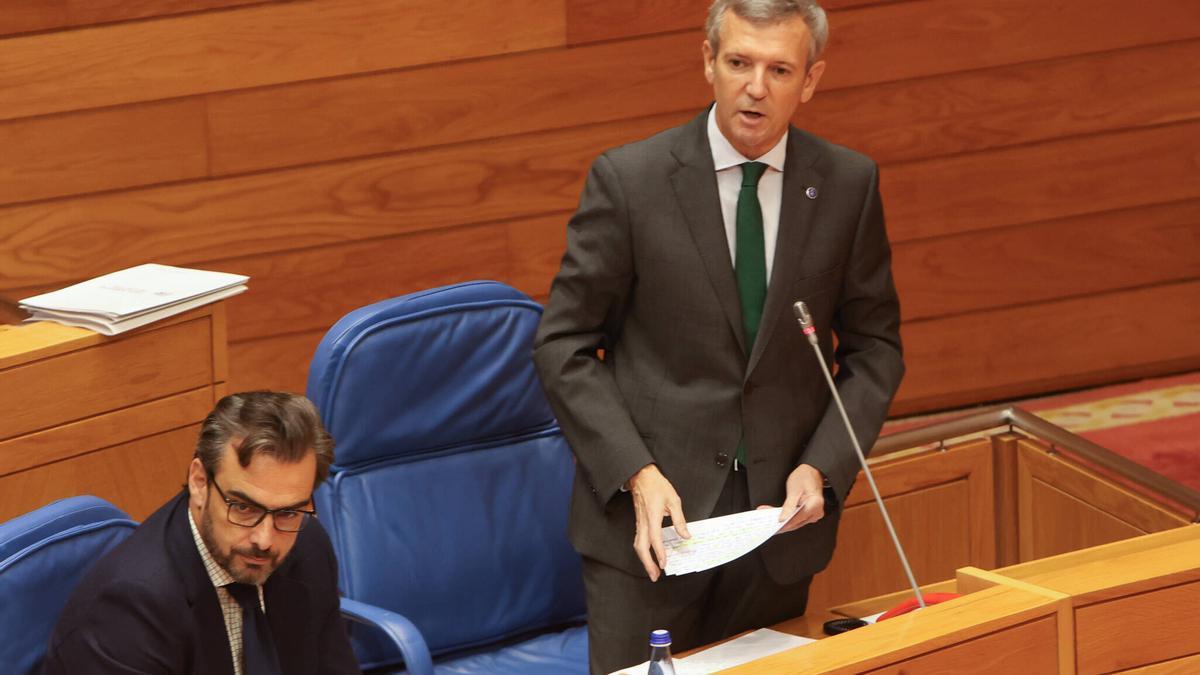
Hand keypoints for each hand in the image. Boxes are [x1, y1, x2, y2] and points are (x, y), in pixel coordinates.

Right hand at [627, 464, 688, 581]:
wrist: (641, 476)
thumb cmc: (657, 486)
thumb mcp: (674, 500)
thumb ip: (679, 519)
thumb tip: (685, 535)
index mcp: (653, 516)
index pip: (655, 538)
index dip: (659, 552)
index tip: (664, 563)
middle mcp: (644, 522)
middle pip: (641, 547)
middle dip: (647, 563)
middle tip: (655, 575)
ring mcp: (640, 523)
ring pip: (638, 545)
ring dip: (644, 559)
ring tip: (652, 569)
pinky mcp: (639, 522)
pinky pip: (638, 540)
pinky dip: (643, 551)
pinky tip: (649, 555)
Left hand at [758, 464, 825, 533]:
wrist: (811, 471)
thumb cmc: (804, 477)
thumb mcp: (794, 490)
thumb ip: (789, 506)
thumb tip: (782, 519)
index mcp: (815, 505)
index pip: (797, 519)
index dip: (783, 524)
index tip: (772, 526)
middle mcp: (816, 512)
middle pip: (795, 523)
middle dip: (780, 524)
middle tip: (766, 523)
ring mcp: (813, 514)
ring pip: (795, 522)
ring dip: (781, 521)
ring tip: (768, 518)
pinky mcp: (808, 514)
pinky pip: (796, 519)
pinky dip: (786, 517)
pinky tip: (776, 516)